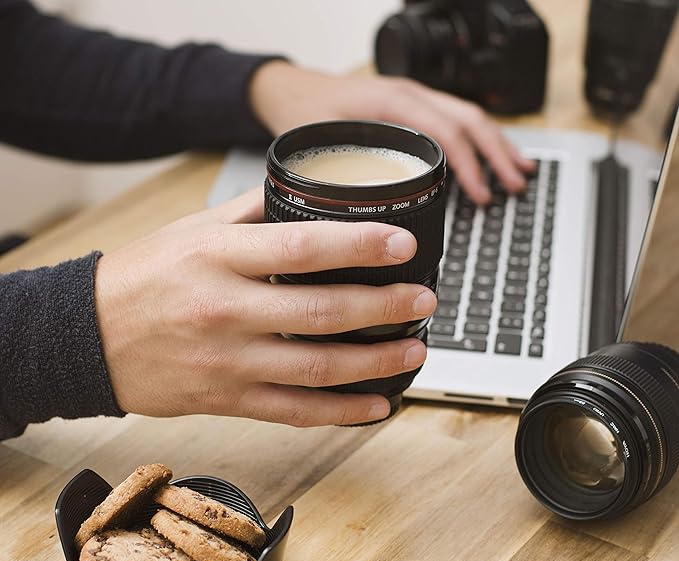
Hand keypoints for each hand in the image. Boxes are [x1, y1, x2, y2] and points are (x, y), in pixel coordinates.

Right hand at [95, 189, 436, 426]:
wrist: (86, 338)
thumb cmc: (143, 277)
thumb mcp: (192, 230)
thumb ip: (253, 212)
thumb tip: (310, 195)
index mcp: (218, 257)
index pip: (303, 247)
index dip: (361, 245)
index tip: (404, 243)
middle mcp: (226, 310)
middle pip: (321, 313)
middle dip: (384, 308)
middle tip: (425, 301)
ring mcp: (228, 362)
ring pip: (316, 369)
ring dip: (376, 363)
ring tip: (416, 351)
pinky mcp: (227, 399)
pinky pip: (294, 412)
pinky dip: (341, 412)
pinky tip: (377, 406)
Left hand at [250, 61, 534, 204]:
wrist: (287, 89)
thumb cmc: (301, 113)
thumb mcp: (322, 147)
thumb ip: (347, 176)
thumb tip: (367, 220)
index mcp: (391, 103)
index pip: (447, 132)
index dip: (470, 166)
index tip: (483, 195)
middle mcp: (408, 95)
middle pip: (468, 119)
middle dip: (497, 154)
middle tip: (516, 184)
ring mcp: (412, 99)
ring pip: (466, 115)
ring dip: (496, 143)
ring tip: (519, 170)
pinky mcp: (410, 108)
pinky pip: (452, 118)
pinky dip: (476, 139)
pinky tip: (487, 156)